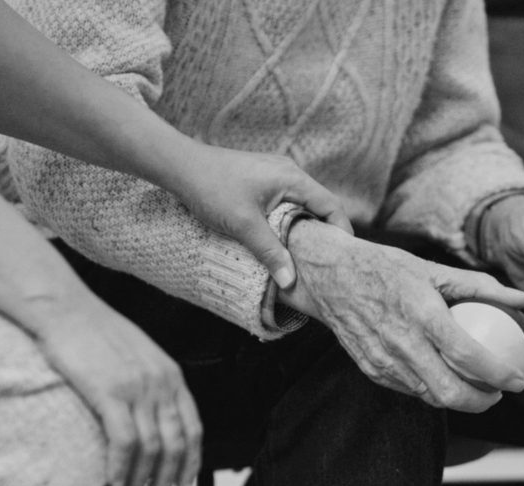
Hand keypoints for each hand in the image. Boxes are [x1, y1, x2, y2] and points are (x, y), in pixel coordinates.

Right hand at [29, 291, 201, 485]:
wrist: (66, 309)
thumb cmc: (95, 332)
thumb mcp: (138, 356)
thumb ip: (152, 384)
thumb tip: (152, 418)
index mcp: (171, 375)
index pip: (193, 428)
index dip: (191, 461)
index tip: (183, 483)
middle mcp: (161, 383)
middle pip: (175, 443)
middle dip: (167, 478)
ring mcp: (137, 387)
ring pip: (152, 447)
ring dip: (142, 478)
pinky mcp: (110, 392)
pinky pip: (124, 441)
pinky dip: (122, 467)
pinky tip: (115, 480)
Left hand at [176, 145, 352, 288]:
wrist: (180, 166)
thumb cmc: (212, 188)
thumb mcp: (244, 225)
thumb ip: (270, 252)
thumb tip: (290, 281)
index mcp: (292, 178)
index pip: (331, 205)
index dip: (341, 231)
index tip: (342, 257)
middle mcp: (289, 172)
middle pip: (319, 205)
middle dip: (324, 233)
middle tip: (325, 262)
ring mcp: (275, 174)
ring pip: (301, 205)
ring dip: (303, 228)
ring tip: (304, 256)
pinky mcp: (261, 179)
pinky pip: (285, 202)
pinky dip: (288, 220)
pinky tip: (279, 239)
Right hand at [278, 221, 523, 412]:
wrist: (330, 277)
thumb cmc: (385, 268)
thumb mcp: (433, 268)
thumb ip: (479, 286)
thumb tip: (521, 299)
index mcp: (422, 314)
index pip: (468, 356)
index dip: (499, 374)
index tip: (519, 378)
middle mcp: (402, 342)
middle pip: (450, 392)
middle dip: (483, 402)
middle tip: (500, 392)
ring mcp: (384, 361)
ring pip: (430, 396)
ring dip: (459, 400)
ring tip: (478, 389)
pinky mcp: (372, 369)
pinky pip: (410, 389)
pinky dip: (433, 390)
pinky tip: (445, 378)